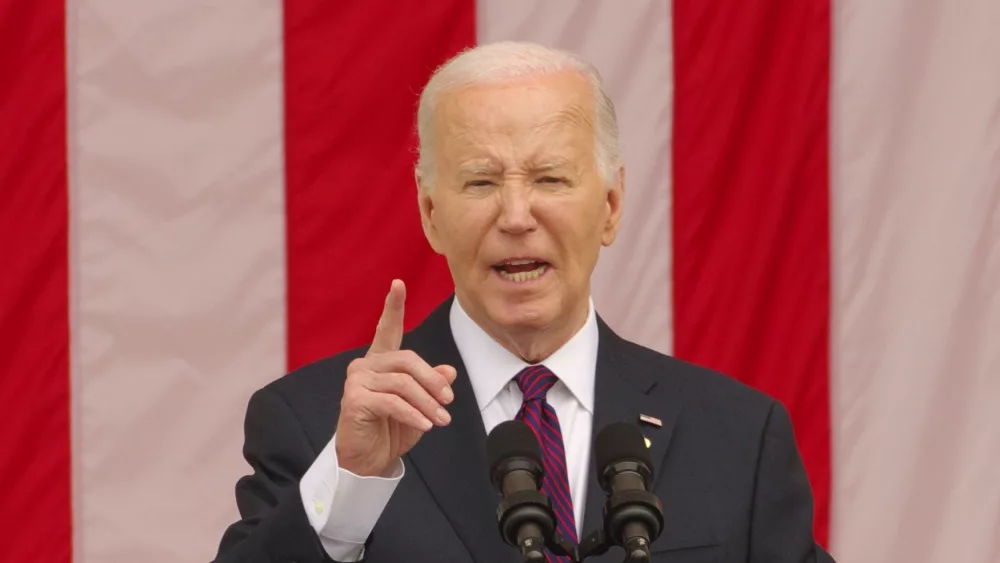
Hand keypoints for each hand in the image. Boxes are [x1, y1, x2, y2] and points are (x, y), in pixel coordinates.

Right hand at [335, 279, 456, 476]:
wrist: (368, 461)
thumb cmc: (392, 429)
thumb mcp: (419, 405)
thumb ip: (431, 386)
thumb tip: (449, 372)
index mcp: (380, 361)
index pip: (387, 329)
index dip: (393, 306)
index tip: (398, 283)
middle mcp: (365, 365)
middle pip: (407, 359)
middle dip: (433, 381)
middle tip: (449, 402)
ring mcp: (357, 381)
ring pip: (403, 382)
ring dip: (427, 403)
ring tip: (441, 420)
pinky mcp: (354, 400)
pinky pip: (393, 402)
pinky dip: (414, 414)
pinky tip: (426, 426)